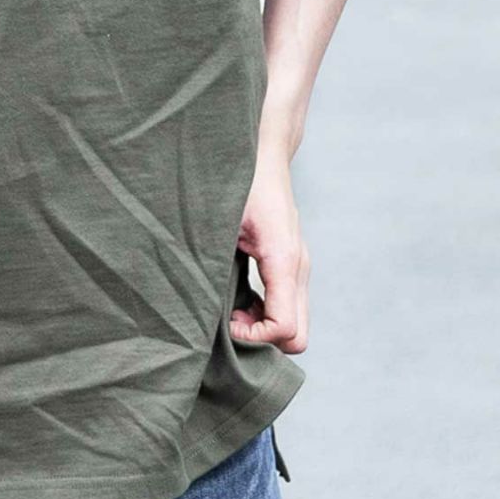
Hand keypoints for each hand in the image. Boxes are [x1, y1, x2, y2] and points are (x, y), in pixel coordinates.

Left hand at [230, 153, 309, 353]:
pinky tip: (239, 300)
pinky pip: (289, 307)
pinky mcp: (292, 264)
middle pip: (298, 337)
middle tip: (230, 324)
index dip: (254, 338)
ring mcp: (299, 267)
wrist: (261, 157)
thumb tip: (200, 304)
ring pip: (297, 324)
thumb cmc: (240, 184)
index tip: (226, 324)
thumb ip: (216, 263)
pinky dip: (268, 315)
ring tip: (231, 312)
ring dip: (265, 328)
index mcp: (284, 260)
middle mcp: (299, 268)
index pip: (284, 328)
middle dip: (264, 341)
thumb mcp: (221, 223)